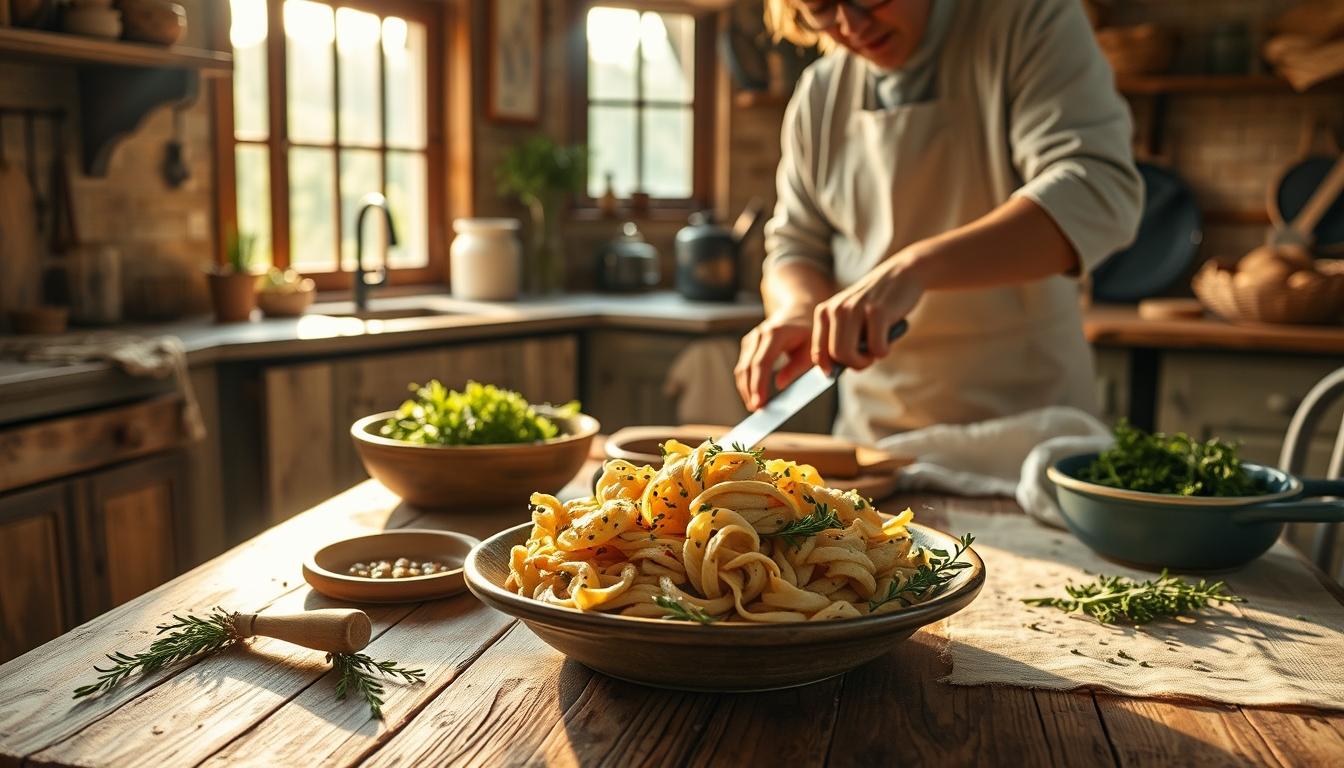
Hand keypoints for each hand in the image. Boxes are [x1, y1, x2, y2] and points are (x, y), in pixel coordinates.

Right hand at [735, 307, 814, 410]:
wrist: (799, 311)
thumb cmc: (809, 332)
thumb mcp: (811, 349)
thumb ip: (797, 368)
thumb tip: (781, 386)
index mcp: (776, 333)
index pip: (761, 362)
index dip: (758, 384)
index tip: (759, 404)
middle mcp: (760, 334)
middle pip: (747, 367)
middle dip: (750, 391)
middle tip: (756, 411)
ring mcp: (752, 338)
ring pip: (742, 368)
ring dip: (746, 389)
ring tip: (755, 407)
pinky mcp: (749, 345)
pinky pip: (743, 366)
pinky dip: (746, 382)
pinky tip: (753, 396)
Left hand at [812, 253, 924, 373]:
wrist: (903, 273)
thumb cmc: (876, 305)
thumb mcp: (851, 318)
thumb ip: (839, 340)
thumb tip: (832, 372)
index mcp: (824, 312)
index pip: (818, 354)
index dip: (832, 368)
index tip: (847, 368)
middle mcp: (835, 309)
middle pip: (835, 357)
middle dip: (855, 364)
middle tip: (868, 358)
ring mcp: (855, 309)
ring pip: (850, 355)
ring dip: (867, 361)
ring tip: (877, 349)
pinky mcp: (877, 312)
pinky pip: (876, 349)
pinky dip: (884, 351)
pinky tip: (888, 339)